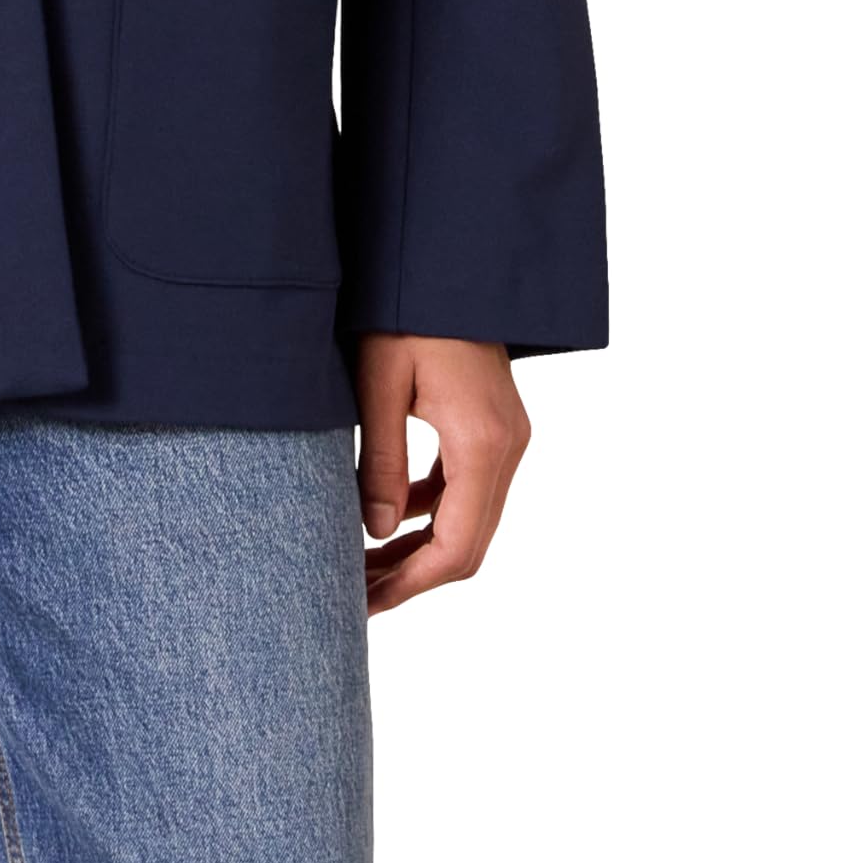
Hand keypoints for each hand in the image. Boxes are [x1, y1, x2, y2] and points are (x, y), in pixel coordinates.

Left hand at [354, 334, 529, 616]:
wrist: (446, 259)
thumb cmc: (405, 309)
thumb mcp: (379, 382)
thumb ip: (380, 459)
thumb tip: (376, 532)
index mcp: (481, 443)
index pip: (457, 546)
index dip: (411, 583)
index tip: (366, 603)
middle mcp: (506, 447)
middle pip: (469, 543)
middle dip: (413, 575)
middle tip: (356, 595)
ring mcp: (506, 436)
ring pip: (470, 519)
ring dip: (421, 546)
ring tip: (362, 563)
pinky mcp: (493, 425)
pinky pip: (466, 486)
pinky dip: (431, 509)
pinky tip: (386, 512)